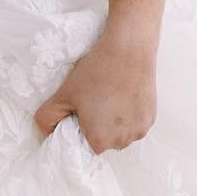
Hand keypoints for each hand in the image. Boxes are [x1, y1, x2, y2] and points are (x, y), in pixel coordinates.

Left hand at [32, 25, 157, 155]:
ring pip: (122, 134)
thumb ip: (47, 118)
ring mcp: (139, 130)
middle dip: (100, 128)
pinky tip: (124, 96)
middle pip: (106, 142)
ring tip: (111, 98)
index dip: (83, 128)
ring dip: (116, 124)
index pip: (86, 145)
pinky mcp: (150, 118)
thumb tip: (45, 134)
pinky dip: (129, 116)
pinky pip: (135, 124)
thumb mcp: (64, 94)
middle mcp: (121, 141)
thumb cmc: (96, 72)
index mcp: (99, 140)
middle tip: (98, 101)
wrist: (128, 50)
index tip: (85, 110)